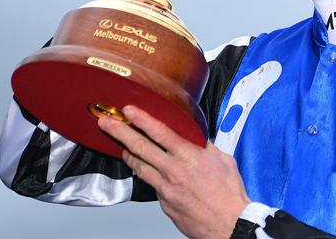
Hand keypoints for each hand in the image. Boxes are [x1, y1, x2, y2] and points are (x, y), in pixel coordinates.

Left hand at [98, 106, 249, 238]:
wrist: (230, 224)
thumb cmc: (229, 195)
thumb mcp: (223, 160)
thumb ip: (207, 147)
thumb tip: (199, 139)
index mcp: (189, 157)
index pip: (160, 133)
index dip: (142, 120)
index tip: (129, 111)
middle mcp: (174, 172)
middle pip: (140, 148)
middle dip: (120, 132)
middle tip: (105, 123)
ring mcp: (166, 189)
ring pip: (140, 168)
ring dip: (128, 154)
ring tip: (120, 145)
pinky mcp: (164, 204)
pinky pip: (152, 185)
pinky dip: (149, 176)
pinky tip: (148, 171)